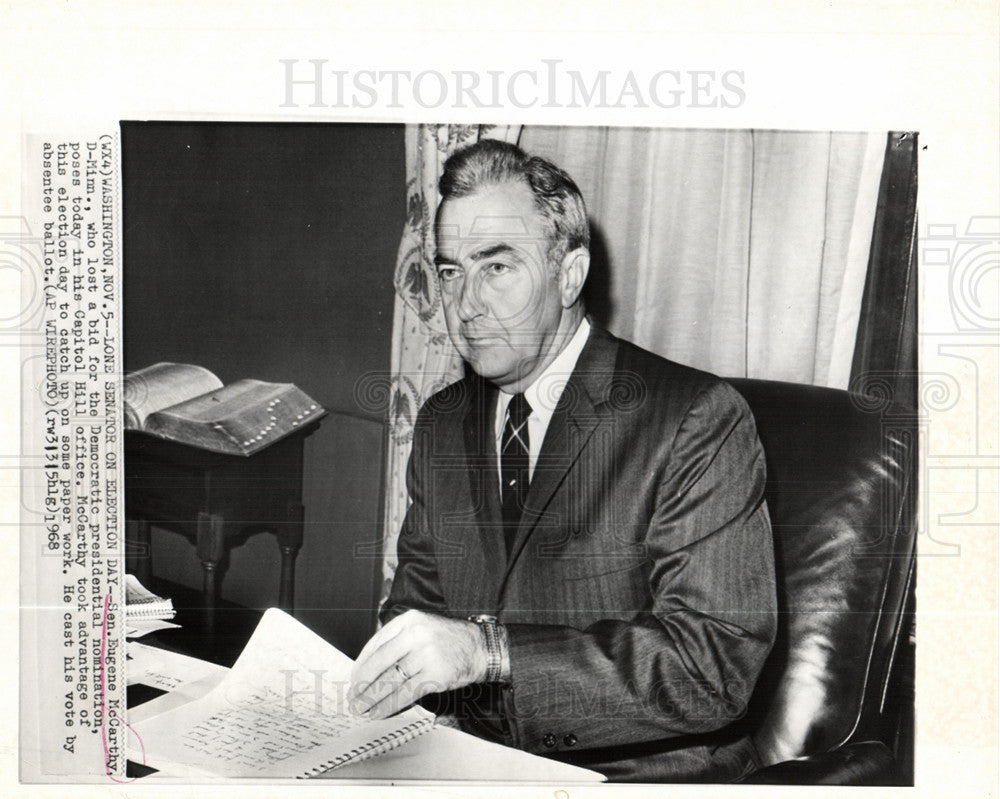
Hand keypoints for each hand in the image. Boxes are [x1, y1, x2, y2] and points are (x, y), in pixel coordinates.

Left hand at [348, 610, 485, 718]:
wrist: (481, 647)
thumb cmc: (448, 640)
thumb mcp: (422, 628)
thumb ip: (398, 642)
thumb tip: (368, 670)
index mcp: (409, 620)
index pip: (376, 643)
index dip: (361, 664)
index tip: (353, 678)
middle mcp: (416, 634)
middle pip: (380, 663)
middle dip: (362, 684)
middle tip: (351, 697)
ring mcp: (426, 654)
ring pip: (390, 680)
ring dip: (371, 698)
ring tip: (360, 708)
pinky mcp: (435, 675)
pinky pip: (405, 693)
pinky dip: (388, 706)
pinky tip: (379, 712)